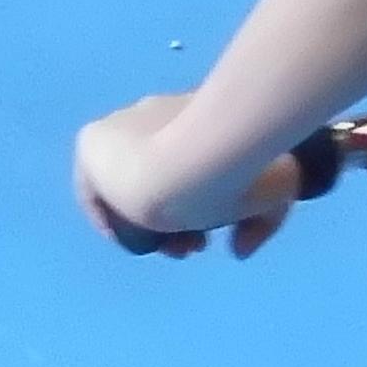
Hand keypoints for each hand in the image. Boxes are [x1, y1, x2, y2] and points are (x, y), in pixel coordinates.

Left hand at [74, 95, 297, 254]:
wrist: (197, 160)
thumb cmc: (242, 167)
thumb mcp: (275, 194)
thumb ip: (261, 222)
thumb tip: (239, 249)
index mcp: (195, 117)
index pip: (187, 161)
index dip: (200, 204)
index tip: (211, 234)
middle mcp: (156, 117)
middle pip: (157, 176)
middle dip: (176, 218)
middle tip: (192, 247)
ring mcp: (121, 127)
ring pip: (129, 188)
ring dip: (147, 225)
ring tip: (171, 247)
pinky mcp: (91, 142)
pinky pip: (94, 190)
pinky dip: (109, 218)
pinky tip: (130, 239)